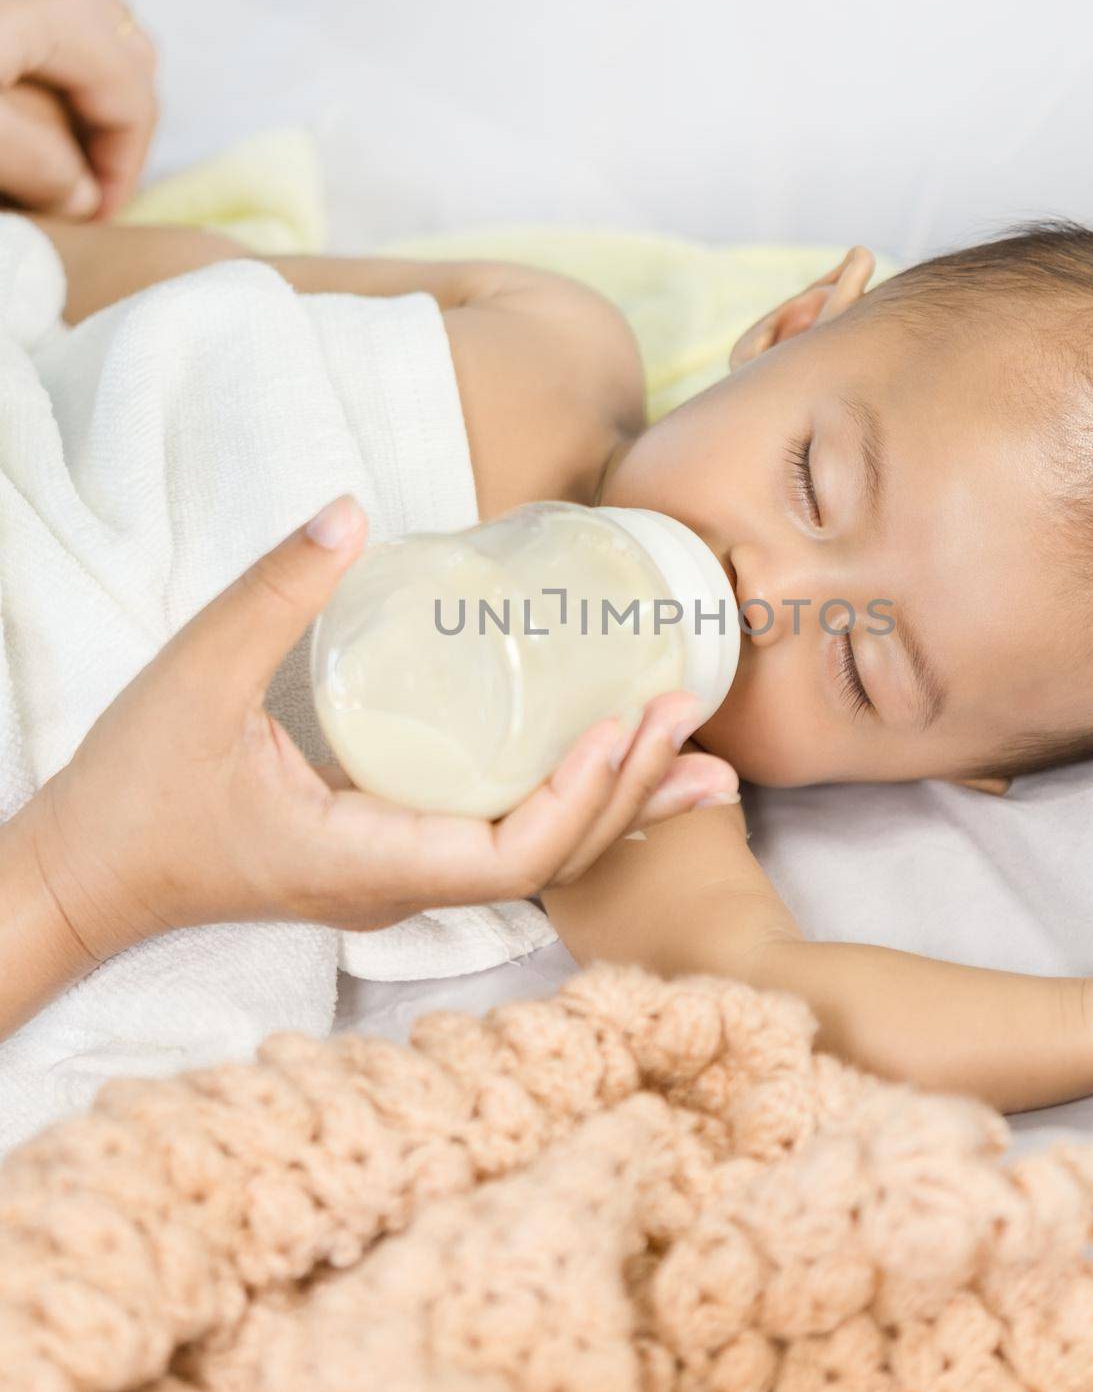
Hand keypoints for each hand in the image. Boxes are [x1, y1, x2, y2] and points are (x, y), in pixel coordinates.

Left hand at [0, 0, 156, 216]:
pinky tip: (27, 50)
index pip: (135, 106)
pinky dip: (59, 11)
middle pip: (127, 51)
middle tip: (85, 178)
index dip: (122, 171)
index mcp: (67, 5)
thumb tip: (81, 197)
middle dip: (116, 121)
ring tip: (61, 121)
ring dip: (93, 66)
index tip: (96, 218)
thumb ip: (37, 169)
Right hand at [24, 494, 738, 961]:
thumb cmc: (138, 789)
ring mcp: (406, 876)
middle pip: (550, 860)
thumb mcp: (194, 681)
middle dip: (630, 792)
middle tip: (688, 710)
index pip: (508, 858)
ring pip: (542, 859)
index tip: (621, 728)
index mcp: (367, 859)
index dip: (580, 800)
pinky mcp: (401, 854)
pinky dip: (580, 807)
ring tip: (700, 753)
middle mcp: (403, 883)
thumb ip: (273, 593)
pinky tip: (625, 771)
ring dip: (622, 805)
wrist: (93, 870)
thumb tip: (349, 508)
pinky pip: (511, 842)